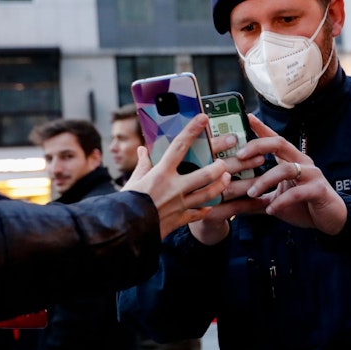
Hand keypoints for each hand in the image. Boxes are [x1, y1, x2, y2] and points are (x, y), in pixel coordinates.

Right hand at [123, 114, 230, 237]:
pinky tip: (211, 204)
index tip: (203, 118)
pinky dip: (206, 209)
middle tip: (223, 162)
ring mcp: (180, 205)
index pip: (179, 146)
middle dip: (218, 167)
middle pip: (205, 174)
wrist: (123, 231)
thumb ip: (142, 165)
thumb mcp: (133, 181)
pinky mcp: (181, 219)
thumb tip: (142, 150)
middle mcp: (173, 188)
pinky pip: (199, 214)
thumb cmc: (125, 203)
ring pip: (208, 194)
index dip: (192, 130)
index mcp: (160, 173)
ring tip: (226, 178)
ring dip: (220, 186)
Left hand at [244, 115, 346, 233]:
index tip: (246, 117)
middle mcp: (302, 162)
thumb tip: (232, 200)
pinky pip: (297, 192)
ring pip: (286, 169)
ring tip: (251, 193)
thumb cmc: (303, 205)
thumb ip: (258, 196)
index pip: (275, 139)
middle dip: (257, 146)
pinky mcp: (318, 190)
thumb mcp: (276, 198)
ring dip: (265, 180)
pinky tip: (271, 210)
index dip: (261, 128)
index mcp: (292, 160)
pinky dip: (281, 201)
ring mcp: (312, 175)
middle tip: (239, 155)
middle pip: (280, 144)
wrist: (330, 219)